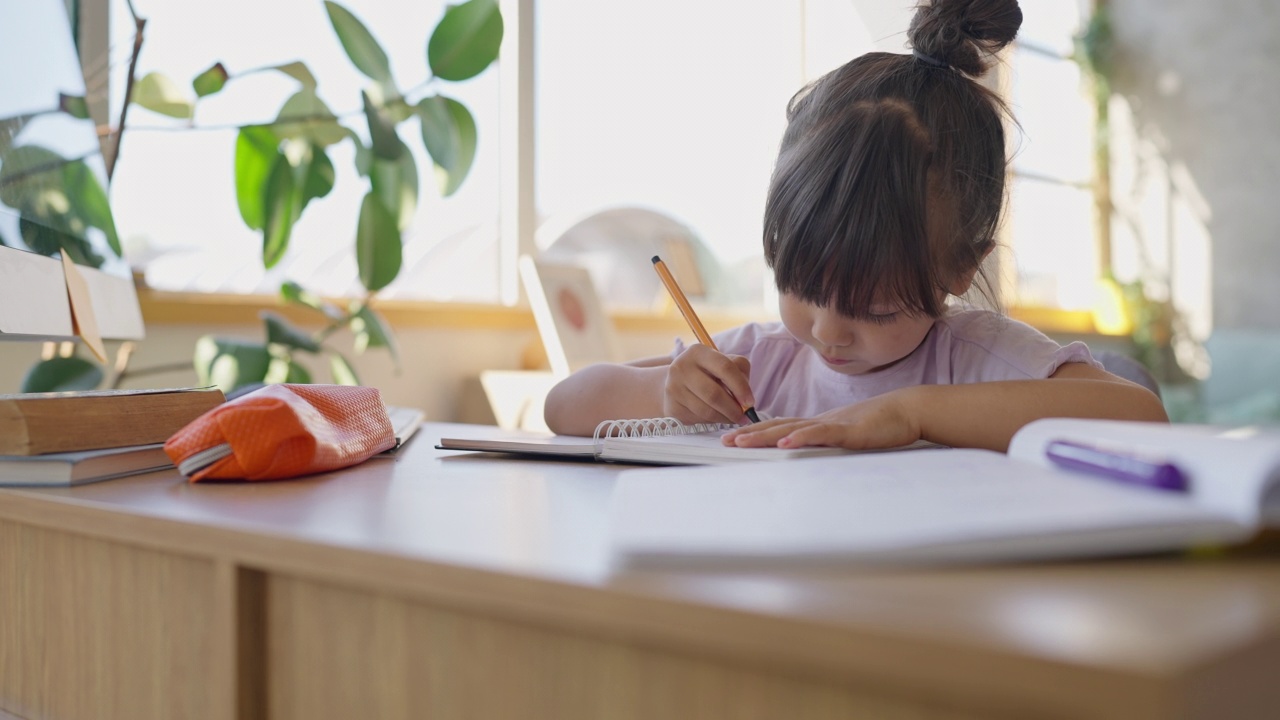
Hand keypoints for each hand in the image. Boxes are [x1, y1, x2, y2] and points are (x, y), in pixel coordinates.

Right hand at [662, 345, 754, 424]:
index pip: (725, 367)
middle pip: (714, 394)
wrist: (677, 383)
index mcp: (698, 352)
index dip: (741, 387)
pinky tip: (717, 417)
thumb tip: (746, 400)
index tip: (750, 402)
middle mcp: (681, 367)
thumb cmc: (708, 372)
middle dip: (733, 409)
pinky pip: (698, 419)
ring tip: (734, 418)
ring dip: (725, 418)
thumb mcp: (724, 363)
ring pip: (706, 410)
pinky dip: (712, 421)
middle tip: (744, 416)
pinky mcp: (672, 407)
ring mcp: (673, 388)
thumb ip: (739, 373)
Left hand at [722, 388, 922, 449]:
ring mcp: (833, 426)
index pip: (781, 427)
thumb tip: (807, 452)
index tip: (733, 438)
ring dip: (765, 435)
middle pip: (778, 427)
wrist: (908, 410)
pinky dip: (802, 438)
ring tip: (742, 441)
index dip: (756, 432)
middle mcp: (820, 423)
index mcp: (819, 425)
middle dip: (750, 434)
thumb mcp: (848, 436)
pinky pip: (821, 435)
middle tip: (725, 441)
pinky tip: (786, 442)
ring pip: (793, 429)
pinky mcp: (849, 432)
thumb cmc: (881, 424)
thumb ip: (828, 443)